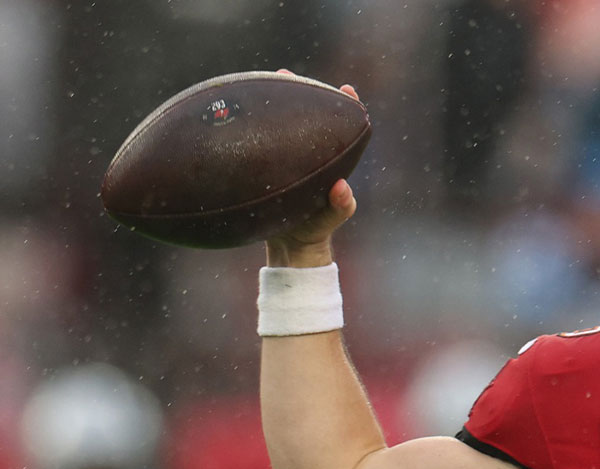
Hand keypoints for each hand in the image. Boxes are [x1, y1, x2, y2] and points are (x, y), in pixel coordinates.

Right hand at [265, 73, 360, 267]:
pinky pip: (260, 140)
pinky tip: (236, 112)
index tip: (346, 89)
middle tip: (286, 73)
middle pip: (308, 116)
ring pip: (282, 124)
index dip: (344, 106)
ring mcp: (287, 157)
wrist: (289, 245)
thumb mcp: (328, 221)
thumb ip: (340, 207)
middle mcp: (310, 153)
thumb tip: (343, 188)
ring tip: (263, 81)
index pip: (340, 128)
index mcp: (330, 161)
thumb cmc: (314, 230)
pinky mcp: (267, 165)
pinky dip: (252, 126)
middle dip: (302, 92)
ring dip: (275, 101)